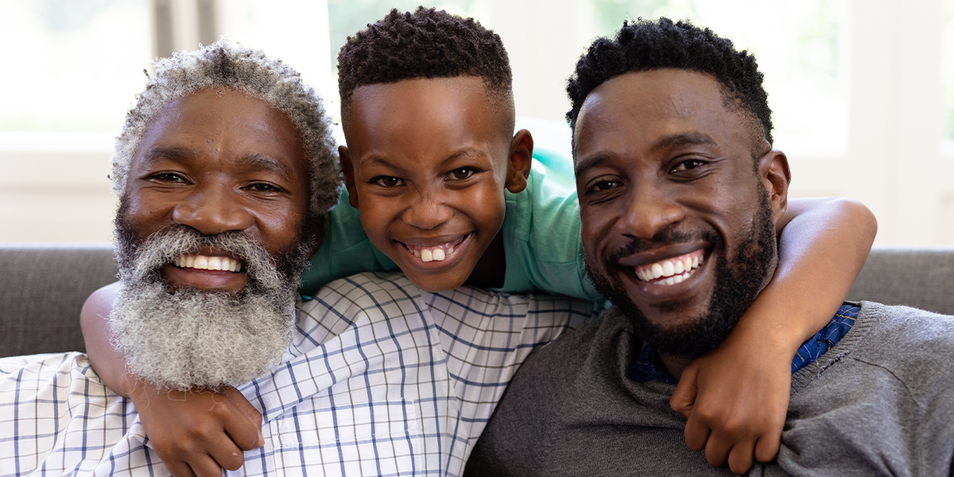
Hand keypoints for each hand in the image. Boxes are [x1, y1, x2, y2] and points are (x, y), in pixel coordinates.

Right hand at [130, 382, 264, 476]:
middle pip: (235, 462)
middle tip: (223, 444)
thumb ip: (248, 415)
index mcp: (221, 410)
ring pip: (213, 476)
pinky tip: (192, 455)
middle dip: (233, 455)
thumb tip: (259, 443)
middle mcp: (203, 429)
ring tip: (209, 453)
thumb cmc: (196, 387)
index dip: (249, 440)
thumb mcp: (227, 392)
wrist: (154, 384)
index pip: (251, 442)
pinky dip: (193, 471)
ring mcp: (183, 444)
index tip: (239, 435)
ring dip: (215, 467)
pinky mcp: (166, 454)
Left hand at [670, 332, 790, 473]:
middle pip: (714, 458)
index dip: (701, 435)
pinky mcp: (772, 428)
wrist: (762, 343)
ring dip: (738, 454)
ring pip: (738, 466)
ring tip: (742, 438)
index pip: (694, 444)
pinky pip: (764, 457)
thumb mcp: (692, 371)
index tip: (710, 425)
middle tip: (727, 430)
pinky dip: (761, 450)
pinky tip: (759, 435)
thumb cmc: (725, 354)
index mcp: (703, 412)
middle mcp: (724, 425)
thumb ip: (681, 398)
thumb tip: (688, 420)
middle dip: (718, 446)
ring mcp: (749, 429)